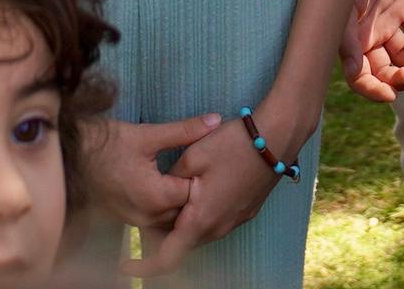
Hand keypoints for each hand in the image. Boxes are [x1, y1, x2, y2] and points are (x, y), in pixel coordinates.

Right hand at [88, 115, 213, 265]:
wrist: (71, 156)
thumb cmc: (107, 144)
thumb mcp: (148, 134)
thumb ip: (185, 130)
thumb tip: (215, 121)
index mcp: (156, 196)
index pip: (195, 195)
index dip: (206, 178)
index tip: (212, 162)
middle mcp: (147, 216)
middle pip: (185, 212)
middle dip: (196, 194)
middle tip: (207, 171)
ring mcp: (136, 221)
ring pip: (171, 220)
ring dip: (182, 204)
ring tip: (190, 180)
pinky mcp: (128, 220)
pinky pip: (156, 222)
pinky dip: (167, 209)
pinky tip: (171, 190)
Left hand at [151, 116, 294, 259]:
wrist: (277, 137)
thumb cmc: (233, 144)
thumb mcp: (193, 156)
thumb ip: (171, 180)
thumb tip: (164, 192)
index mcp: (201, 219)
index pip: (167, 258)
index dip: (144, 266)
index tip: (126, 266)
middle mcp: (218, 228)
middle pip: (181, 244)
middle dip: (161, 236)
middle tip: (147, 212)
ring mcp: (234, 221)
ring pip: (198, 234)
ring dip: (182, 225)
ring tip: (171, 198)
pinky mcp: (244, 213)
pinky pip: (214, 223)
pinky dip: (199, 217)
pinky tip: (197, 192)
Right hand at [339, 0, 403, 100]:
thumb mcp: (342, 2)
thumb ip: (347, 38)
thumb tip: (356, 72)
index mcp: (348, 36)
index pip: (359, 76)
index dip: (373, 90)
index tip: (390, 94)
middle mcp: (366, 31)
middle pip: (382, 69)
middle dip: (397, 79)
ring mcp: (385, 17)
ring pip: (402, 53)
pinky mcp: (402, 0)